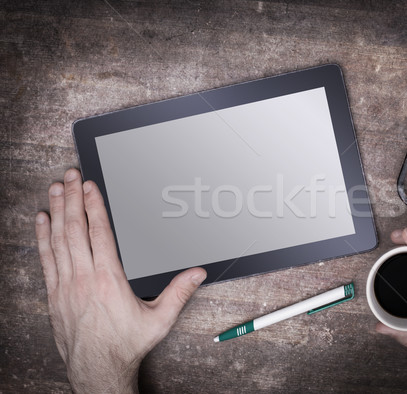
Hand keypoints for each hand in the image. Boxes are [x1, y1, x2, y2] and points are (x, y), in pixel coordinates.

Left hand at [35, 169, 206, 392]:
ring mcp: (65, 286)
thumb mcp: (159, 320)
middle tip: (70, 176)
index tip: (90, 186)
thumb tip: (197, 272)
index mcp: (109, 280)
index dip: (94, 206)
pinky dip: (43, 237)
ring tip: (56, 189)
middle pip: (75, 229)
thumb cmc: (125, 345)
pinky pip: (46, 259)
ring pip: (58, 240)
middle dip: (73, 198)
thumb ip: (179, 292)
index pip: (99, 233)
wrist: (97, 370)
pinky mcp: (54, 295)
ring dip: (57, 211)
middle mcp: (84, 279)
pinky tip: (42, 220)